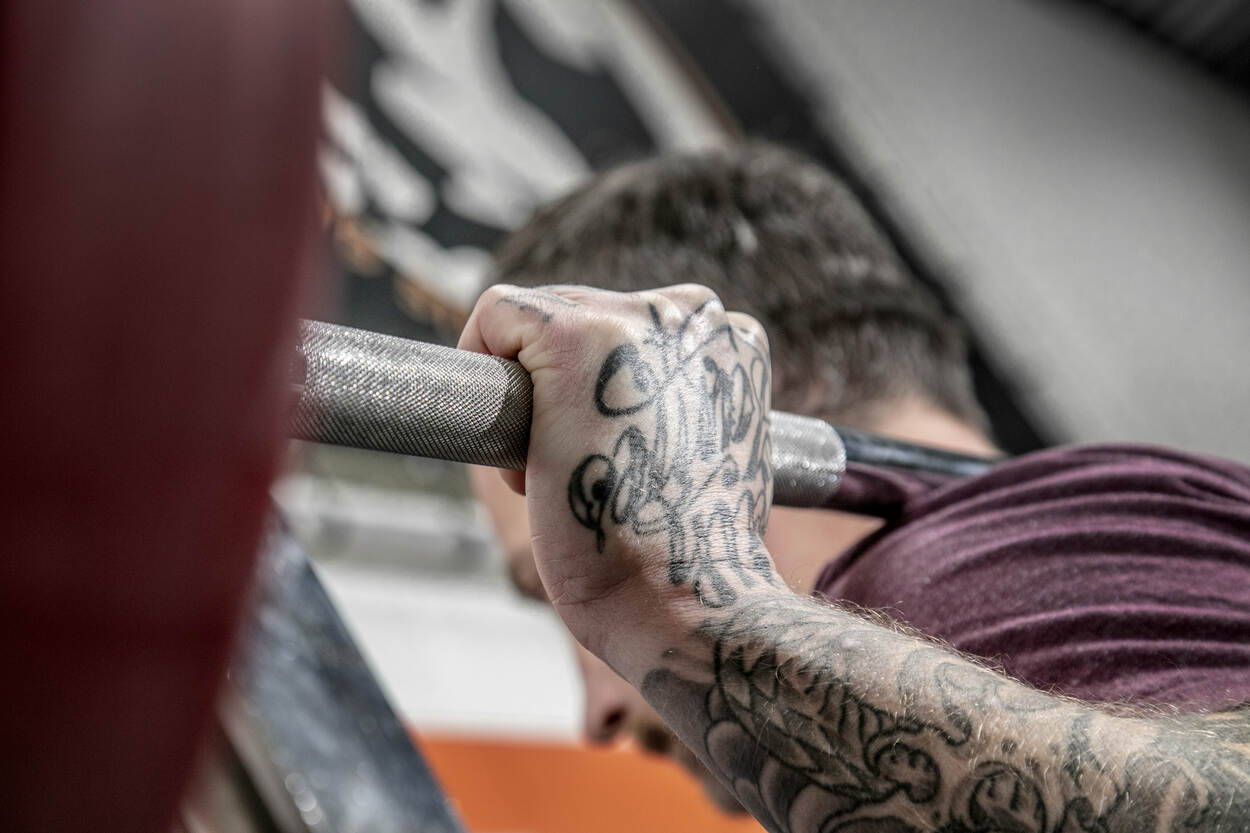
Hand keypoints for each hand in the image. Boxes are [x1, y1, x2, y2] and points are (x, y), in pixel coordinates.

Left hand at [458, 283, 778, 666]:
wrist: (680, 599)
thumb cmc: (682, 553)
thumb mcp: (704, 457)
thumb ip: (676, 404)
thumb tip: (627, 403)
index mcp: (732, 341)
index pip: (633, 333)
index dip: (605, 399)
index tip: (614, 461)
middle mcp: (694, 313)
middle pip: (580, 319)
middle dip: (559, 392)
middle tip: (585, 475)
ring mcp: (634, 318)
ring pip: (535, 323)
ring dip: (528, 393)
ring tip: (561, 472)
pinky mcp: (571, 333)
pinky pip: (494, 313)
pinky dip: (480, 365)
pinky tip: (520, 446)